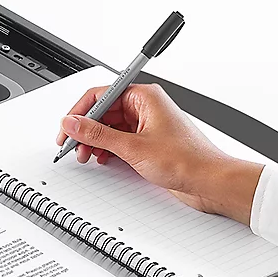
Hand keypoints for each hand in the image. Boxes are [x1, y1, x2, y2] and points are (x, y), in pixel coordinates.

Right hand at [58, 83, 262, 223]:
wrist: (210, 181)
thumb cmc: (187, 159)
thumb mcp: (133, 147)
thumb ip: (98, 134)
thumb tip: (73, 123)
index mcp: (144, 96)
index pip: (101, 95)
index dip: (79, 112)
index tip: (67, 128)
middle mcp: (146, 107)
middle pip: (104, 111)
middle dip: (86, 130)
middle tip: (73, 146)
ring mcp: (147, 124)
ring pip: (110, 127)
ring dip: (96, 141)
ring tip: (87, 156)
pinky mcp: (149, 142)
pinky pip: (120, 140)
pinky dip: (109, 149)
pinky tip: (103, 159)